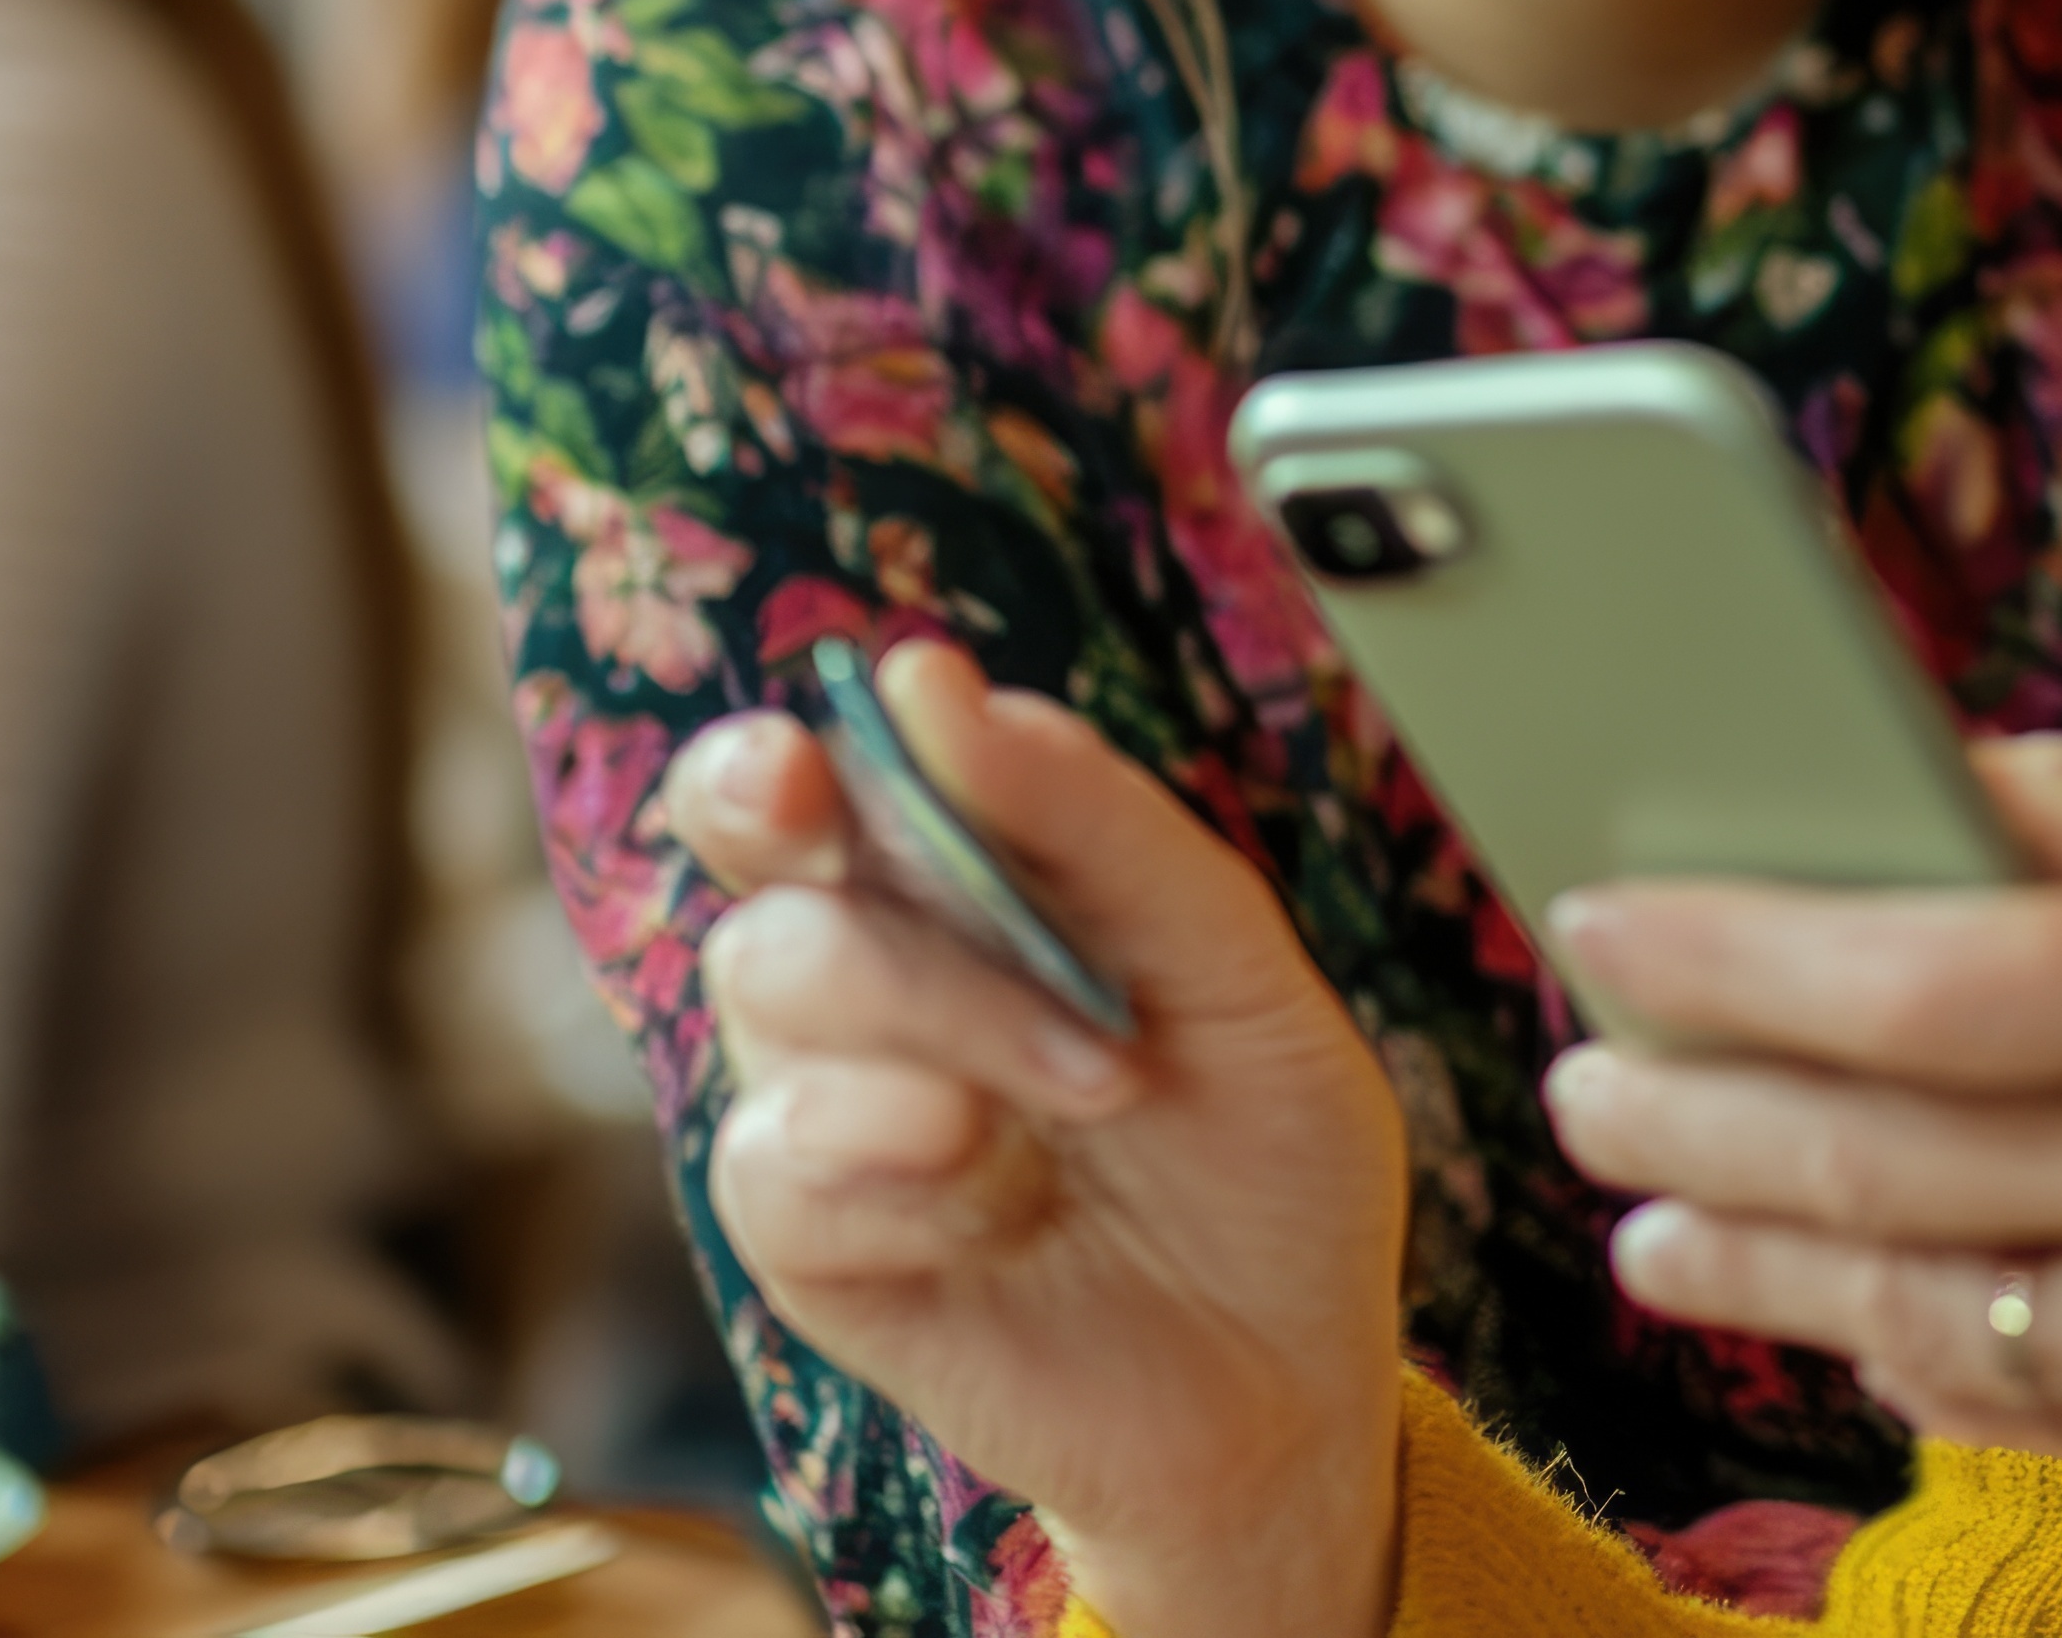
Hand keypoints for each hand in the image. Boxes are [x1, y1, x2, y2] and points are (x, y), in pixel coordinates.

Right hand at [672, 641, 1408, 1637]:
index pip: (800, 796)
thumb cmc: (1267, 1161)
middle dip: (916, 925)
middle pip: (783, 896)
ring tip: (1097, 1093)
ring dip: (948, 1029)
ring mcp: (836, 1120)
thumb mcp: (1238, 969)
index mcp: (959, 899)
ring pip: (773, 1000)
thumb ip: (1100, 826)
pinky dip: (895, 1164)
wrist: (1293, 1373)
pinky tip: (996, 1196)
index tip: (813, 761)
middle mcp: (871, 994)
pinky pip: (774, 1166)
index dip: (769, 769)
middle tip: (1061, 984)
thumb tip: (936, 687)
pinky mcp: (821, 1251)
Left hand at [1541, 740, 2061, 1605]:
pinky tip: (1828, 1305)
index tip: (1603, 917)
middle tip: (1576, 1074)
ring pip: (1934, 1306)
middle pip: (1891, 1154)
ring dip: (1757, 1262)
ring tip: (1648, 1214)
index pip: (1932, 971)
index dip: (1736, 953)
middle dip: (1694, 1115)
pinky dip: (1905, 1354)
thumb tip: (1918, 776)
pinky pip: (2036, 1409)